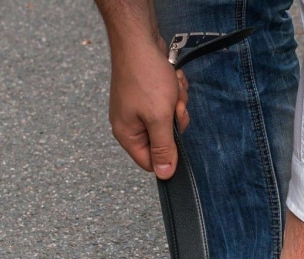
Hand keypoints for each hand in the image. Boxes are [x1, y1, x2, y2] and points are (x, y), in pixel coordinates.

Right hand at [106, 39, 188, 178]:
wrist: (139, 39)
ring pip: (169, 118)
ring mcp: (138, 108)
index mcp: (127, 135)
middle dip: (175, 121)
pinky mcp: (146, 94)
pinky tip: (171, 79)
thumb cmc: (145, 76)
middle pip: (163, 139)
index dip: (167, 153)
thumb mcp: (159, 117)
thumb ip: (163, 148)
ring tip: (171, 87)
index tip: (174, 133)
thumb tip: (164, 174)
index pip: (150, 162)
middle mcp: (130, 124)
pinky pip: (168, 102)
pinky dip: (174, 91)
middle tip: (174, 105)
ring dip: (177, 103)